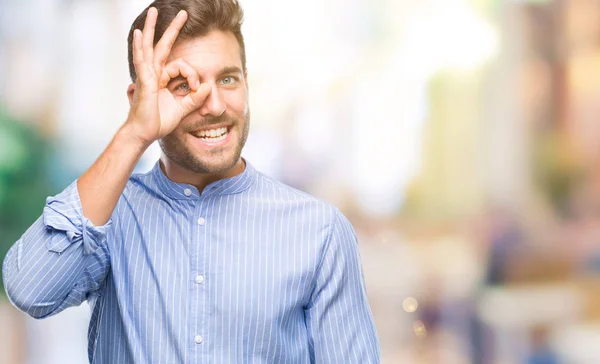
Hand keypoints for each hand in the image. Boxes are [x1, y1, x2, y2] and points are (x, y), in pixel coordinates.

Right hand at [125, 7, 209, 144]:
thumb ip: (196, 98)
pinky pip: (142, 62)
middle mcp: (154, 73)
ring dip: (152, 28)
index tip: (198, 87)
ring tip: (154, 12)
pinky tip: (140, 34)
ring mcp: (147, 75)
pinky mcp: (144, 82)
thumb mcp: (183, 108)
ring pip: (150, 47)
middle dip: (172, 28)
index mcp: (163, 79)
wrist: (145, 134)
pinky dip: (140, 47)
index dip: (193, 75)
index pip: (182, 66)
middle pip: (163, 45)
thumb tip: (209, 87)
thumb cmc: (159, 121)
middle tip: (182, 13)